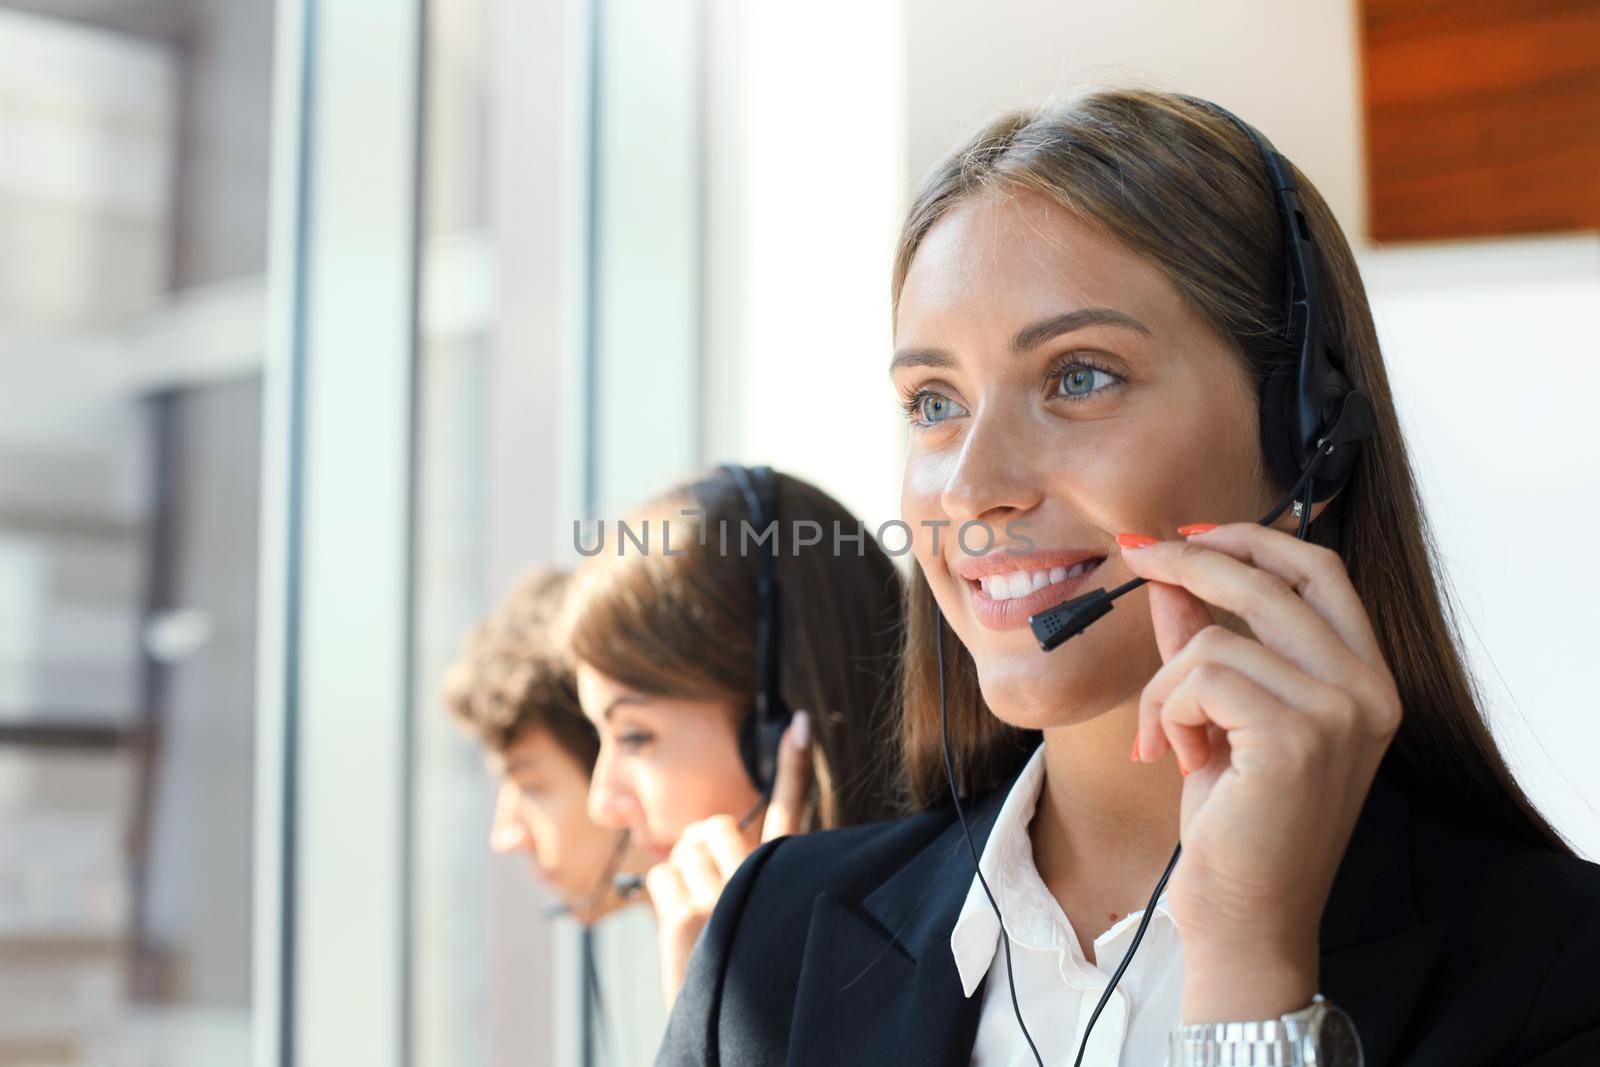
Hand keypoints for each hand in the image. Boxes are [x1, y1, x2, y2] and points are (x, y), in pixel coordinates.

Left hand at [646, 710, 812, 1007]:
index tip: (799, 722)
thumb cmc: (749, 975)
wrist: (737, 1035)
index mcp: (787, 880)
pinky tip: (681, 923)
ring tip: (698, 911)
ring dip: (682, 873)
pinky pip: (661, 877)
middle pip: (716, 824)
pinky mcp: (689, 921)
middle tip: (707, 879)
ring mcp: (723, 901)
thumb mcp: (762, 920)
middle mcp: (760, 885)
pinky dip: (663, 894)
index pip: (790, 812)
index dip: (795, 765)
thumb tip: (708, 839)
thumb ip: (754, 878)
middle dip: (702, 845)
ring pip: (682, 849)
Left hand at [1119, 524, 1400, 1023]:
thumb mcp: (1219, 716)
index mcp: (1366, 680)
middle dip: (1190, 559)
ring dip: (1166, 684)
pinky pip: (1200, 675)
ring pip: (1216, 637)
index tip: (1190, 531)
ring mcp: (1341, 712)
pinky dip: (1166, 710)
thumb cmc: (1235, 822)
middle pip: (1270, 582)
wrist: (1244, 917)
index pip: (1320, 572)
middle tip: (1137, 555)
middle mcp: (1369, 691)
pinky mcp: (1297, 736)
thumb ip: (1203, 639)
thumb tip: (1170, 571)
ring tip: (1169, 739)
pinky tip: (1176, 758)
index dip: (1253, 539)